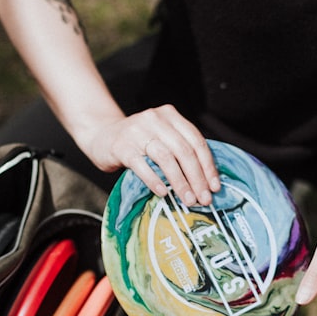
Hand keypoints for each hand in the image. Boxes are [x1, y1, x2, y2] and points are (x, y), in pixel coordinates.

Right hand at [85, 105, 220, 204]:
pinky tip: (163, 193)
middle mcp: (155, 119)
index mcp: (170, 116)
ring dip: (179, 182)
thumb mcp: (161, 136)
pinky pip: (142, 165)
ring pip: (166, 158)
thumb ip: (180, 149)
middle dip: (197, 178)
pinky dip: (154, 180)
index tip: (214, 186)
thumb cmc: (137, 141)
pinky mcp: (122, 146)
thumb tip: (206, 180)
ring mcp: (137, 132)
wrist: (101, 135)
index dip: (208, 165)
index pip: (196, 141)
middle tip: (203, 198)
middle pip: (184, 151)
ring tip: (187, 199)